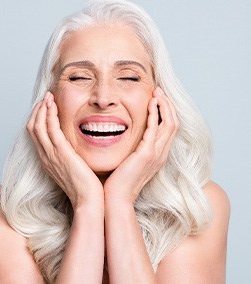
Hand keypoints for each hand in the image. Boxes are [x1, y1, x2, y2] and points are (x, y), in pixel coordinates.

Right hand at [27, 92, 102, 209]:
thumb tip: (75, 148)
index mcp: (48, 160)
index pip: (37, 135)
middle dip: (38, 110)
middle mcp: (46, 156)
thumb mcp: (73, 169)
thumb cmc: (85, 187)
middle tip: (46, 98)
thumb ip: (70, 157)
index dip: (39, 119)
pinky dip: (49, 115)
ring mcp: (51, 155)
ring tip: (48, 96)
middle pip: (33, 128)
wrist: (88, 201)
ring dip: (42, 109)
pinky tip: (53, 105)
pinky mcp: (61, 153)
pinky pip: (50, 129)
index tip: (46, 107)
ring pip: (38, 126)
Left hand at [104, 87, 178, 204]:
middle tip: (159, 91)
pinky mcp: (147, 154)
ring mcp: (156, 154)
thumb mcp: (130, 162)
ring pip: (169, 124)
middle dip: (168, 105)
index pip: (169, 129)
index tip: (157, 99)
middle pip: (173, 123)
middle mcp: (161, 154)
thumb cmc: (119, 181)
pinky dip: (155, 114)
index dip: (166, 112)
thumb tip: (128, 137)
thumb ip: (134, 149)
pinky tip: (150, 103)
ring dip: (164, 106)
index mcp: (158, 155)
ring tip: (157, 93)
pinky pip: (155, 129)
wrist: (116, 198)